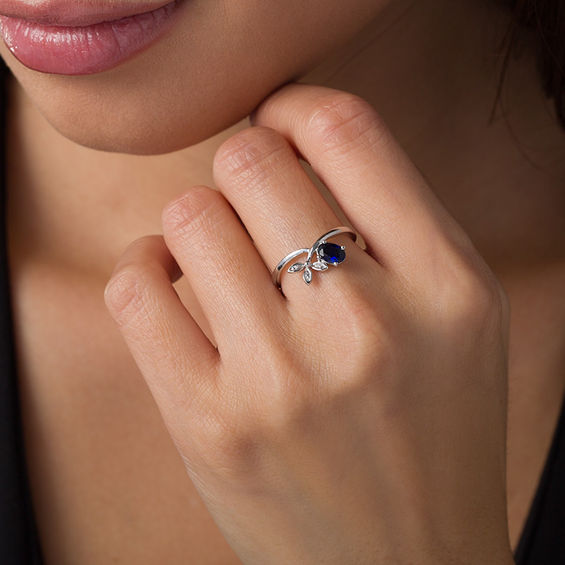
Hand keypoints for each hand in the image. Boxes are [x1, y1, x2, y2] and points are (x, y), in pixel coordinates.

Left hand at [104, 83, 514, 564]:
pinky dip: (144, 267)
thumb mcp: (459, 316)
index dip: (294, 108)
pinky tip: (172, 285)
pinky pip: (136, 287)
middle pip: (253, 161)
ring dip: (198, 223)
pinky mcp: (209, 426)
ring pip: (190, 216)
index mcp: (447, 288)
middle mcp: (367, 328)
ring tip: (220, 257)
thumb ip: (396, 220)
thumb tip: (294, 141)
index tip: (279, 124)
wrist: (408, 563)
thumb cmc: (436, 434)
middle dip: (243, 165)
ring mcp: (281, 382)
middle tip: (251, 200)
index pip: (346, 131)